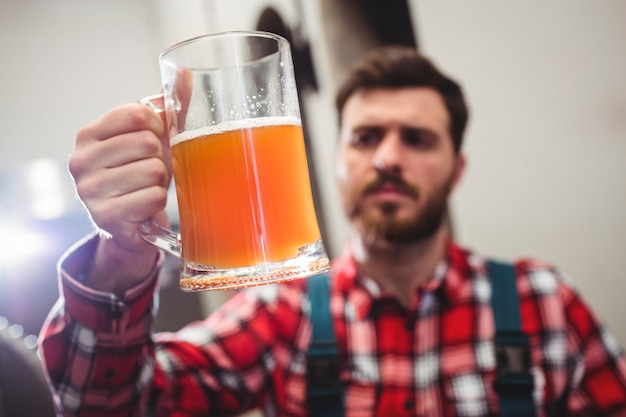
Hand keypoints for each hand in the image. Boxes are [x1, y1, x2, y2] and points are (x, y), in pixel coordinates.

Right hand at [69, 102, 170, 291]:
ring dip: (160, 182)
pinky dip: (158, 201)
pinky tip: (145, 205)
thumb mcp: (153, 139)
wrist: (132, 226)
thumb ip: (168, 107)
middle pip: (148, 142)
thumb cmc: (142, 174)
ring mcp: (89, 190)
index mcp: (88, 135)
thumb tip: (185, 72)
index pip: (137, 113)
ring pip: (154, 171)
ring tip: (147, 188)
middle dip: (160, 157)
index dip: (158, 126)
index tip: (154, 140)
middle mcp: (80, 161)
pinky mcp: (105, 216)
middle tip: (151, 171)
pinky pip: (154, 197)